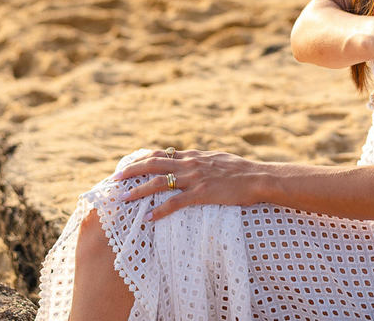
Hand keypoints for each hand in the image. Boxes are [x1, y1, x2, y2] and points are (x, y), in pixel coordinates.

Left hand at [114, 148, 269, 220]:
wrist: (258, 178)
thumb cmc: (241, 171)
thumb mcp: (217, 159)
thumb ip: (201, 160)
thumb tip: (189, 160)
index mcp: (194, 156)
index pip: (161, 154)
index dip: (141, 159)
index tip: (126, 166)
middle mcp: (191, 164)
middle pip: (154, 164)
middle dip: (132, 171)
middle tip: (115, 179)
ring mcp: (196, 178)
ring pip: (160, 182)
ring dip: (139, 190)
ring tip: (124, 198)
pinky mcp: (203, 193)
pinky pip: (176, 202)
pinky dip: (160, 210)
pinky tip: (149, 218)